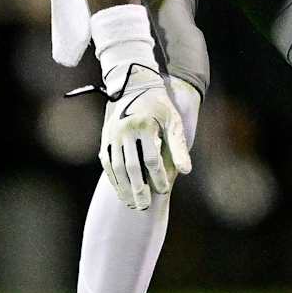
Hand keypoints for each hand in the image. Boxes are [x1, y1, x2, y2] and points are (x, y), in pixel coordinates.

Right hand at [100, 64, 189, 210]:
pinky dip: (114, 179)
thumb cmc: (160, 106)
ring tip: (132, 204)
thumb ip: (179, 147)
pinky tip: (121, 191)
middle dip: (138, 189)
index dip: (158, 176)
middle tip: (145, 206)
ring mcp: (112, 135)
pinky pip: (107, 163)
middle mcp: (125, 131)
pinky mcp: (105, 139)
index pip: (151, 159)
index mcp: (144, 126)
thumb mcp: (173, 121)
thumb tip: (185, 171)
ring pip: (116, 167)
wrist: (135, 86)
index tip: (164, 189)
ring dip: (124, 188)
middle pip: (131, 167)